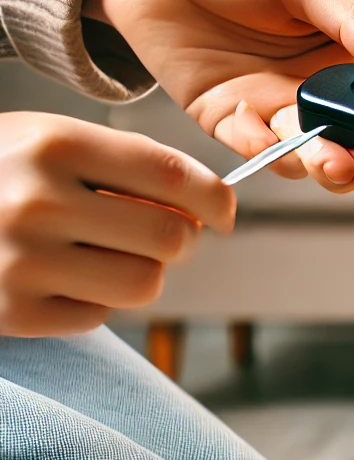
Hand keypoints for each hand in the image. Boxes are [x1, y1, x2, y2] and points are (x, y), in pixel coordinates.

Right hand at [0, 111, 234, 335]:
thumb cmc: (1, 175)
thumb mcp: (51, 144)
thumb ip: (127, 166)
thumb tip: (208, 208)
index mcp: (52, 143)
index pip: (170, 174)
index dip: (216, 199)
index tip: (225, 213)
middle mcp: (36, 201)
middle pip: (171, 239)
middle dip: (178, 240)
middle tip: (156, 235)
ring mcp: (21, 261)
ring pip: (145, 284)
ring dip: (139, 273)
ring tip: (101, 254)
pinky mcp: (12, 312)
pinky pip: (99, 316)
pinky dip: (92, 300)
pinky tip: (57, 278)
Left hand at [84, 0, 353, 197]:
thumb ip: (352, 22)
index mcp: (340, 57)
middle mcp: (312, 92)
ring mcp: (273, 110)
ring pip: (311, 155)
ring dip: (327, 165)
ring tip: (335, 165)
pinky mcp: (229, 123)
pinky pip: (254, 148)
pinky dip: (263, 149)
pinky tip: (265, 137)